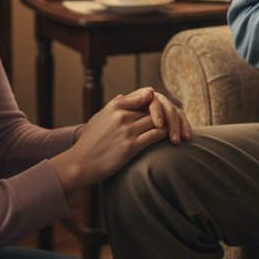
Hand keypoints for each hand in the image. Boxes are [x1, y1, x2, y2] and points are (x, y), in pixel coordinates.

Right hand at [50, 87, 190, 194]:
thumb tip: (125, 96)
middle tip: (178, 120)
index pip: (146, 95)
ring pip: (158, 121)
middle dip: (168, 114)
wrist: (80, 163)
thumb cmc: (90, 142)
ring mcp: (127, 130)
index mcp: (115, 105)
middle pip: (155, 108)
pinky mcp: (131, 147)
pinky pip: (156, 136)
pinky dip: (165, 135)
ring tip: (177, 130)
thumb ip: (114, 105)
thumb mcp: (100, 117)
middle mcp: (122, 115)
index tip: (164, 108)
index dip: (158, 102)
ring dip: (170, 125)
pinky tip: (169, 139)